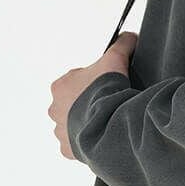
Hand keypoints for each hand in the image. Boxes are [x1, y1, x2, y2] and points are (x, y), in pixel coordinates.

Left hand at [49, 31, 138, 160]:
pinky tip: (102, 136)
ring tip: (107, 122)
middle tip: (108, 105)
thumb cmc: (107, 91)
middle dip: (88, 105)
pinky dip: (88, 143)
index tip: (107, 87)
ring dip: (87, 124)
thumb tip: (129, 36)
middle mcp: (55, 109)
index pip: (76, 81)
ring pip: (73, 126)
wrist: (109, 121)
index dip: (94, 83)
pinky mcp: (68, 150)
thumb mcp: (115, 59)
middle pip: (73, 104)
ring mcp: (60, 131)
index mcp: (60, 86)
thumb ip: (121, 45)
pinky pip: (77, 146)